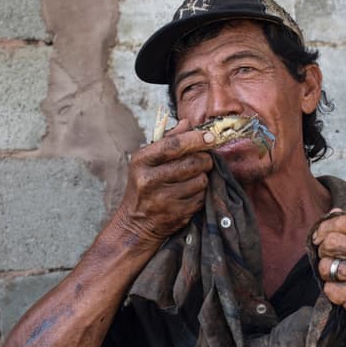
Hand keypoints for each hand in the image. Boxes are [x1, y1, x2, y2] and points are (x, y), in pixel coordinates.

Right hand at [112, 119, 213, 246]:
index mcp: (142, 161)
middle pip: (192, 162)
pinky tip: (190, 193)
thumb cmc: (144, 185)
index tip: (210, 137)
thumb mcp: (148, 161)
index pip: (173, 145)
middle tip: (204, 160)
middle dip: (204, 159)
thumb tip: (187, 123)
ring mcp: (163, 199)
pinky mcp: (176, 214)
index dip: (196, 139)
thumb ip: (168, 140)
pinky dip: (201, 193)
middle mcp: (149, 180)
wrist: (135, 223)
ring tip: (193, 177)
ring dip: (203, 177)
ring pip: (200, 180)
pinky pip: (201, 197)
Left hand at [310, 210, 345, 338]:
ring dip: (326, 273)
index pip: (342, 221)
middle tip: (330, 259)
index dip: (324, 227)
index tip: (319, 237)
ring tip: (341, 278)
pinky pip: (328, 289)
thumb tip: (333, 213)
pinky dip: (333, 292)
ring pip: (324, 266)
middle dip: (323, 250)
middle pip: (329, 242)